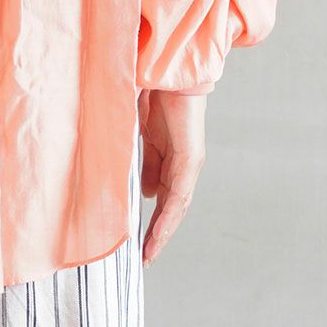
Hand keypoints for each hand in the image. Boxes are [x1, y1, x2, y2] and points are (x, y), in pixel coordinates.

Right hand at [138, 88, 206, 267]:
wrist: (167, 69)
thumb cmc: (150, 90)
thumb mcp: (138, 131)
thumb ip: (140, 158)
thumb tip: (143, 190)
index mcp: (165, 154)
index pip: (158, 192)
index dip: (150, 216)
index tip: (136, 240)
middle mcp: (179, 162)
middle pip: (169, 206)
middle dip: (156, 232)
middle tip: (143, 257)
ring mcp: (187, 162)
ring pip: (176, 206)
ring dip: (162, 231)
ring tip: (148, 255)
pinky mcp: (190, 159)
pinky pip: (179, 195)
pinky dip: (169, 217)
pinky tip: (159, 234)